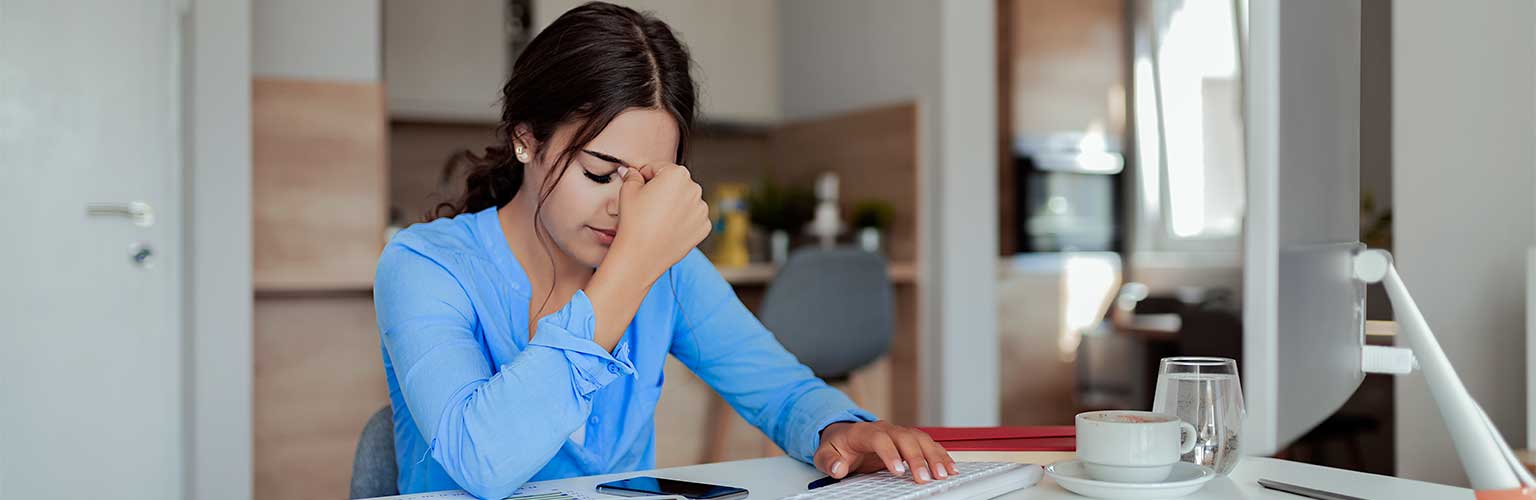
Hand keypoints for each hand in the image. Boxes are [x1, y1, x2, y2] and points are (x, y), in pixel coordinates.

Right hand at [612, 163, 709, 282]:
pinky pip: (692, 218)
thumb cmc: (634, 221)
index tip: (638, 188)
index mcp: (677, 174)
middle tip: (647, 206)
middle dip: (662, 190)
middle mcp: (695, 188)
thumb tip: (632, 172)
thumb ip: (632, 176)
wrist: (642, 254)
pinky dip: (682, 221)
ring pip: (685, 201)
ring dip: (674, 205)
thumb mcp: (628, 191)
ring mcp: (702, 209)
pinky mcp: (704, 227)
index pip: (658, 168)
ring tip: (656, 219)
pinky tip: (667, 228)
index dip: (645, 177)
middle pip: (675, 183)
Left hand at [814, 421, 956, 483]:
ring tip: (943, 474)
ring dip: (934, 456)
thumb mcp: (825, 453)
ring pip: (920, 439)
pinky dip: (940, 454)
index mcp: (863, 431)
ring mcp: (898, 433)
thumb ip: (829, 461)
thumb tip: (838, 468)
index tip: (897, 471)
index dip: (890, 453)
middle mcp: (884, 428)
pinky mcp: (908, 440)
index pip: (880, 438)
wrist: (844, 434)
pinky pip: (928, 444)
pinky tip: (950, 467)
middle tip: (924, 478)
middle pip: (905, 438)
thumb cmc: (837, 445)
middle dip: (917, 458)